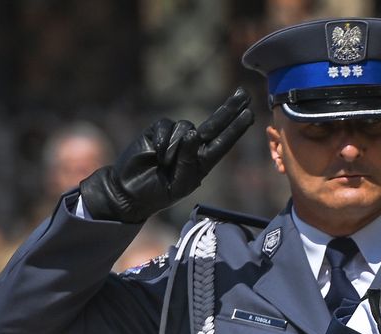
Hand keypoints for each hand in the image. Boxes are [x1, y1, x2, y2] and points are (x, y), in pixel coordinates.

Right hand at [80, 88, 253, 222]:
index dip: (237, 127)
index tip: (250, 113)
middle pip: (215, 123)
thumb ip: (189, 159)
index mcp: (204, 161)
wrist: (130, 191)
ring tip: (164, 163)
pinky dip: (164, 140)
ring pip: (185, 126)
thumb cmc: (159, 191)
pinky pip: (166, 126)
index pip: (224, 141)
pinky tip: (157, 155)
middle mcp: (193, 146)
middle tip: (244, 93)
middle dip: (229, 108)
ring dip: (177, 146)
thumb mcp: (180, 182)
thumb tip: (193, 132)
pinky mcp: (157, 131)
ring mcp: (175, 137)